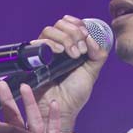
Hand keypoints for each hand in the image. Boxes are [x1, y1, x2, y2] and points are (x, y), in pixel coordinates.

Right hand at [31, 15, 108, 130]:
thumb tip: (92, 38)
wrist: (62, 108)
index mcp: (70, 46)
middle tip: (81, 50)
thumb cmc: (75, 93)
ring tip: (73, 54)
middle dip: (73, 32)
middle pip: (60, 24)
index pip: (70, 24)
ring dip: (65, 38)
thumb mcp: (92, 71)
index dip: (78, 24)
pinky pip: (38, 42)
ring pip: (49, 30)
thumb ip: (98, 54)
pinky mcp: (34, 59)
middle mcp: (56, 46)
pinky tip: (60, 52)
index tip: (85, 35)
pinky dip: (51, 43)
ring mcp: (44, 52)